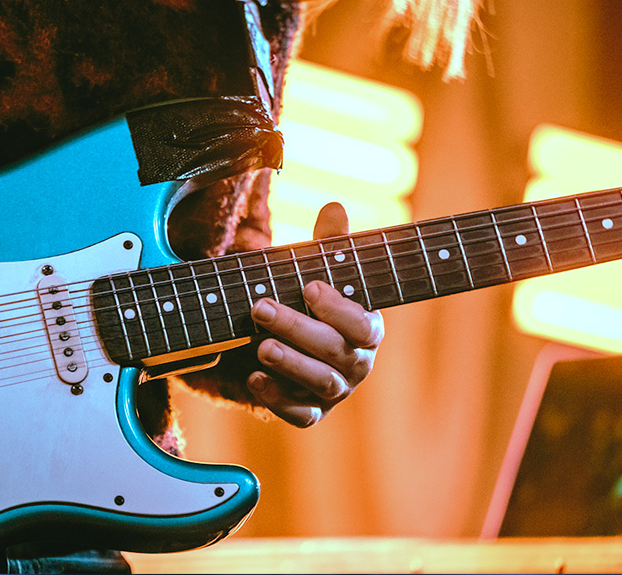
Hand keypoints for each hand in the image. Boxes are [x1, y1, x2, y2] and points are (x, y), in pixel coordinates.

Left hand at [246, 202, 383, 426]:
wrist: (291, 343)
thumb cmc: (312, 303)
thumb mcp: (319, 270)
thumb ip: (329, 244)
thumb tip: (333, 207)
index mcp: (367, 328)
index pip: (362, 324)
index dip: (338, 307)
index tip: (310, 287)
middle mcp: (357, 362)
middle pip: (335, 352)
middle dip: (296, 329)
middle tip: (260, 308)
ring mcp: (336, 391)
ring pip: (320, 383)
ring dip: (288, 364)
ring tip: (260, 346)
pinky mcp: (311, 412)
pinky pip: (300, 415)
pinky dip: (277, 399)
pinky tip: (254, 379)